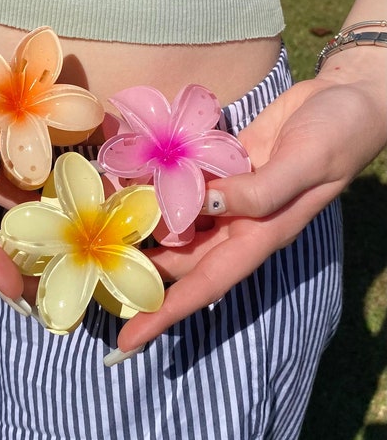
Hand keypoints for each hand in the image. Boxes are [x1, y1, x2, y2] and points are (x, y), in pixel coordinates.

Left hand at [117, 54, 386, 351]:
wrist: (346, 99)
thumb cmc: (338, 135)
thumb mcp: (306, 164)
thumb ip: (259, 190)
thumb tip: (207, 203)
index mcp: (259, 235)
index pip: (204, 286)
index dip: (166, 314)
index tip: (127, 340)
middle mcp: (237, 224)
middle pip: (178, 256)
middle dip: (138, 262)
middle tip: (93, 257)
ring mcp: (228, 197)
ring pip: (175, 221)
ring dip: (142, 217)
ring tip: (103, 208)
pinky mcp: (221, 169)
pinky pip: (183, 184)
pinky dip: (157, 182)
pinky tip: (131, 172)